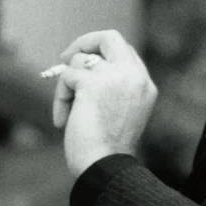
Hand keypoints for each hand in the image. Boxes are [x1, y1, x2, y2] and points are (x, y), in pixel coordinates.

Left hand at [52, 30, 157, 177]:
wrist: (106, 167)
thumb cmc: (107, 151)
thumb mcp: (118, 112)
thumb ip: (109, 87)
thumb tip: (78, 67)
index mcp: (145, 85)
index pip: (124, 52)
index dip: (101, 53)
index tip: (84, 62)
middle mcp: (135, 76)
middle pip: (109, 38)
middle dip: (84, 43)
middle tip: (64, 57)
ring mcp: (115, 76)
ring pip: (79, 61)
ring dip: (67, 86)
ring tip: (68, 114)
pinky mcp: (92, 83)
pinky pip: (66, 76)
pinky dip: (60, 98)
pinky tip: (63, 121)